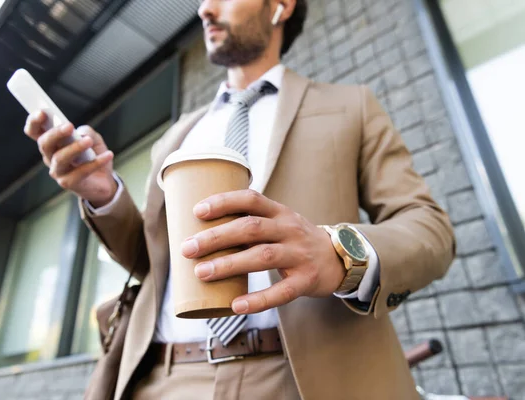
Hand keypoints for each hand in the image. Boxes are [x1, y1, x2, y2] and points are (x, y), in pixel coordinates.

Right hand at [24, 110, 116, 206]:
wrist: (104, 180)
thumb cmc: (93, 155)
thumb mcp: (93, 139)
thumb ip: (86, 132)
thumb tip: (81, 133)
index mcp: (52, 142)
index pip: (34, 131)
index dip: (34, 122)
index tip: (42, 112)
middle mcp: (50, 156)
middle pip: (44, 143)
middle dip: (56, 133)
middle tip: (70, 126)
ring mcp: (57, 171)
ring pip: (60, 158)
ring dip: (75, 148)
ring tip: (88, 141)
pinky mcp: (68, 183)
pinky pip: (80, 172)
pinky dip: (96, 162)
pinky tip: (108, 155)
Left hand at [181, 189, 344, 313]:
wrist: (337, 259)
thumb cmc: (294, 241)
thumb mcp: (279, 223)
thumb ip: (249, 224)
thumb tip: (200, 233)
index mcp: (280, 212)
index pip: (251, 199)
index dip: (224, 202)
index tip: (197, 211)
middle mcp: (290, 229)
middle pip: (251, 228)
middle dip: (216, 237)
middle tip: (188, 248)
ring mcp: (299, 254)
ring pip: (262, 256)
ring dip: (229, 264)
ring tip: (201, 273)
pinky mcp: (306, 280)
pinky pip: (281, 291)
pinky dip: (258, 299)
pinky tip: (236, 305)